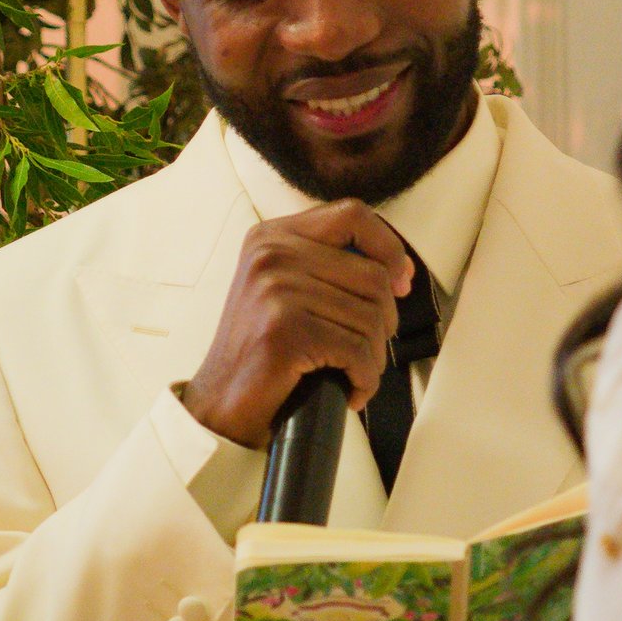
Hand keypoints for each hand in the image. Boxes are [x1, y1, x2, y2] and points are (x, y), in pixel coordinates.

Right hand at [180, 201, 412, 448]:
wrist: (221, 405)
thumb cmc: (261, 351)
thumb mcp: (286, 287)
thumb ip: (331, 265)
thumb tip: (400, 271)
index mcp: (272, 236)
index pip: (352, 215)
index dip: (388, 246)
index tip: (400, 280)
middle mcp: (272, 254)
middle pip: (373, 276)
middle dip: (384, 321)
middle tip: (363, 349)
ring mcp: (276, 290)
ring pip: (371, 317)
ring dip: (372, 357)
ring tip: (350, 371)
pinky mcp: (285, 330)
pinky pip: (358, 352)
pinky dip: (365, 380)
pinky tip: (349, 389)